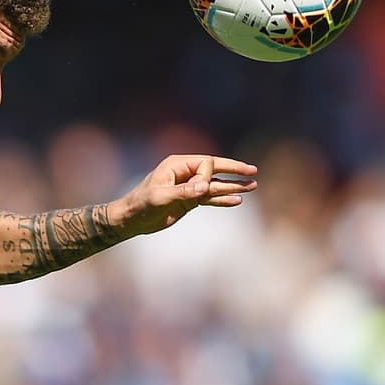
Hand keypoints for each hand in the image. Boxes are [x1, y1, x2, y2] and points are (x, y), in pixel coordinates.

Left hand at [115, 154, 256, 237]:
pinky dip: (222, 200)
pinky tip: (236, 200)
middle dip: (234, 171)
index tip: (199, 192)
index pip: (205, 164)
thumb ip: (184, 192)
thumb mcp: (161, 198)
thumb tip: (205, 187)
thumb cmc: (141, 205)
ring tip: (252, 186)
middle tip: (253, 172)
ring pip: (215, 185)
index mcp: (177, 165)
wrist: (131, 220)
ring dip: (232, 187)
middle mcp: (185, 172)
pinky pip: (209, 198)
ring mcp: (188, 186)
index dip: (208, 177)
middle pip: (215, 169)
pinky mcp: (189, 200)